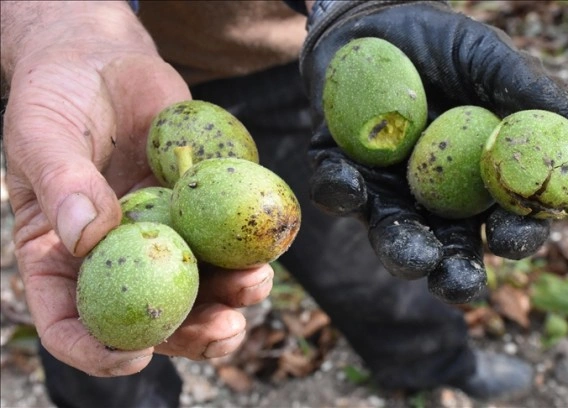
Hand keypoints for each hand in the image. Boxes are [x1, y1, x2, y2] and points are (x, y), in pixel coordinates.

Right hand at [2, 2, 271, 375]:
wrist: (104, 60)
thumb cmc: (56, 97)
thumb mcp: (42, 132)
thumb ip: (60, 181)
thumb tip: (85, 234)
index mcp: (61, 255)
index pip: (70, 320)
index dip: (98, 350)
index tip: (135, 356)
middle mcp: (117, 254)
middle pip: (152, 314)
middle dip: (192, 333)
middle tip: (226, 329)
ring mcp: (163, 233)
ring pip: (199, 284)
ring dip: (232, 296)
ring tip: (256, 284)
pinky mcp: (200, 207)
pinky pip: (226, 237)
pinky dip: (249, 249)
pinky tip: (268, 247)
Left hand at [300, 0, 567, 302]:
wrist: (374, 17)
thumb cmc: (442, 41)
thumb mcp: (488, 57)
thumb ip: (526, 92)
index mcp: (481, 177)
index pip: (508, 220)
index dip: (515, 236)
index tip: (510, 237)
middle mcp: (435, 194)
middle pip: (449, 249)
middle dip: (453, 273)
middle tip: (455, 282)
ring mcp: (386, 187)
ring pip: (392, 234)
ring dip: (400, 250)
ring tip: (410, 256)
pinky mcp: (341, 170)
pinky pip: (337, 191)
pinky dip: (341, 192)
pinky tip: (350, 184)